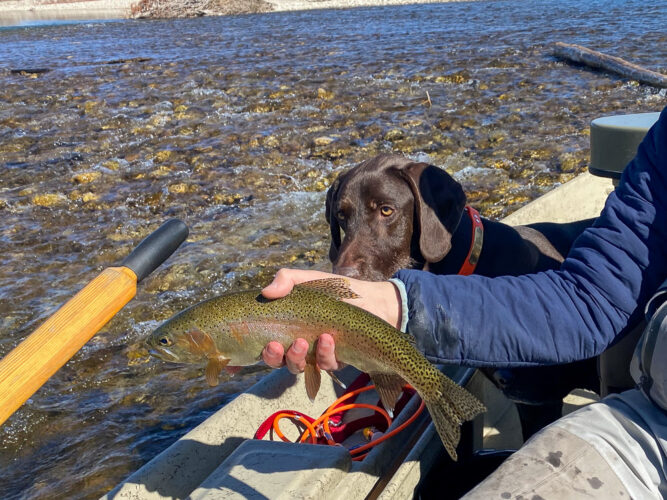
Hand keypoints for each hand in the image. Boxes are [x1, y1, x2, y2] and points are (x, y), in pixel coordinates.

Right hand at [260, 269, 401, 373]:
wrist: (371, 299)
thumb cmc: (335, 290)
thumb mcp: (308, 280)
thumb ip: (286, 280)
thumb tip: (266, 292)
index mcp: (288, 329)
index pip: (268, 346)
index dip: (260, 353)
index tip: (260, 348)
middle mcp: (300, 346)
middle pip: (279, 361)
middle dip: (274, 357)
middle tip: (276, 345)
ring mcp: (318, 354)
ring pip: (300, 367)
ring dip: (297, 357)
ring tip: (303, 342)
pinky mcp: (337, 359)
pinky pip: (327, 364)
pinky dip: (326, 354)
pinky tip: (328, 339)